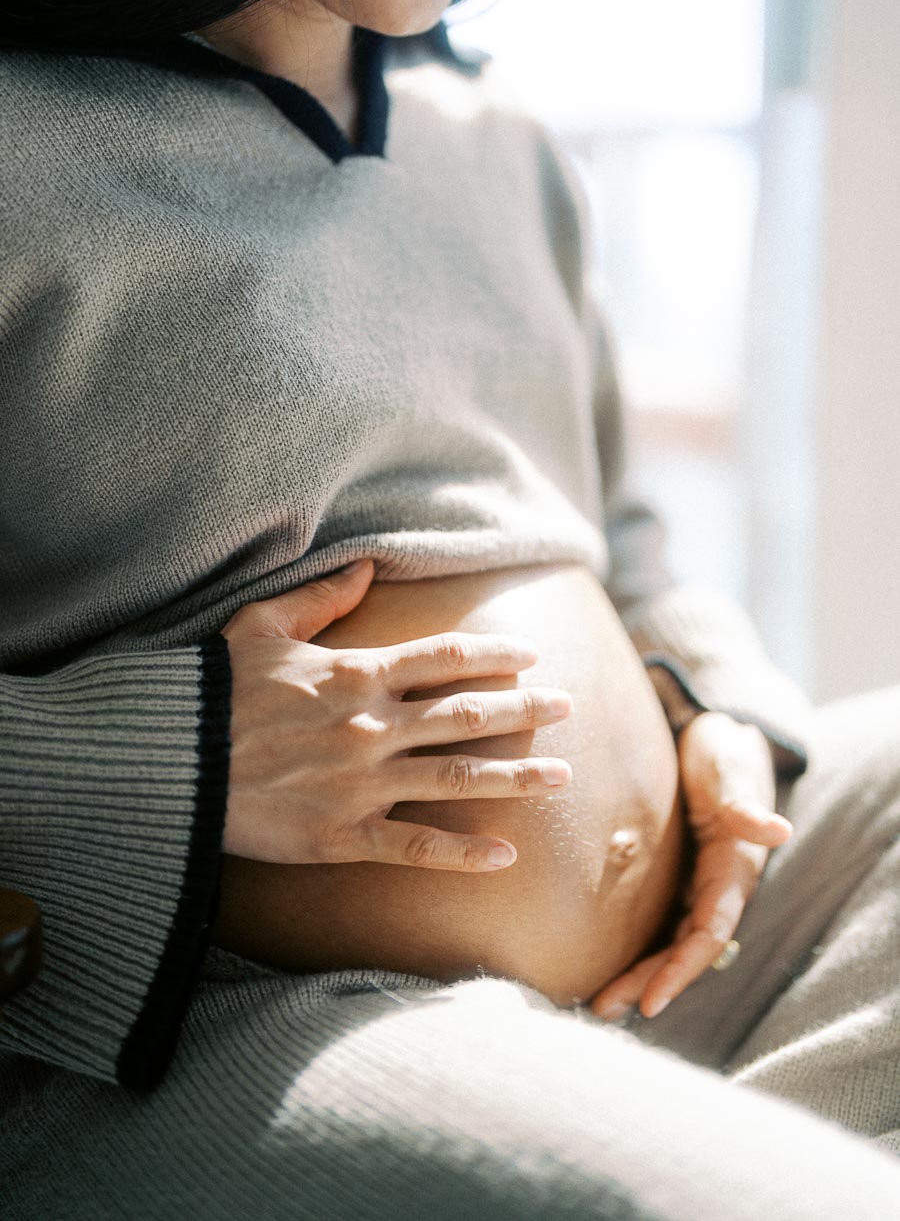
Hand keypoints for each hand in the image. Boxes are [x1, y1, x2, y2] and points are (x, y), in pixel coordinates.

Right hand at [220, 560, 572, 868]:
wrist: (172, 763)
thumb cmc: (214, 690)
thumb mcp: (262, 626)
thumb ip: (321, 597)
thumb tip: (366, 569)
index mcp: (357, 673)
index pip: (447, 658)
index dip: (497, 655)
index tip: (532, 655)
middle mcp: (372, 726)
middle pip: (468, 715)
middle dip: (526, 710)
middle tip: (568, 707)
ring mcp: (362, 784)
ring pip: (457, 778)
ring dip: (516, 777)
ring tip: (562, 778)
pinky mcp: (342, 835)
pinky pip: (415, 847)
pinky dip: (462, 854)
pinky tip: (505, 855)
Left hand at [591, 710, 791, 1019]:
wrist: (711, 734)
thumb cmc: (723, 751)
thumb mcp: (731, 769)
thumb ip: (744, 801)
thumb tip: (777, 830)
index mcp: (733, 870)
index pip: (708, 933)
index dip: (681, 970)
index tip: (651, 1002)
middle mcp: (716, 887)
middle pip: (683, 949)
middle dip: (648, 983)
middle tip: (603, 1009)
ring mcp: (694, 885)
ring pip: (667, 941)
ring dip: (637, 974)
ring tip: (596, 1003)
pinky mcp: (673, 876)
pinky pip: (654, 920)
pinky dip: (632, 946)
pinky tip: (599, 962)